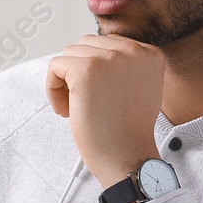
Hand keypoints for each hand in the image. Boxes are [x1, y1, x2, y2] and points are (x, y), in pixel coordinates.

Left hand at [45, 34, 164, 188]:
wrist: (126, 157)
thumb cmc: (127, 131)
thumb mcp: (140, 88)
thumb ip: (125, 67)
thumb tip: (93, 52)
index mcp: (149, 54)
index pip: (108, 45)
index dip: (96, 71)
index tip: (99, 97)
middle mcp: (132, 51)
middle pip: (87, 45)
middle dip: (79, 72)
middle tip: (84, 103)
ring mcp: (109, 58)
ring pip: (69, 55)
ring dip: (65, 81)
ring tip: (74, 108)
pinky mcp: (85, 69)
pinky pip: (55, 66)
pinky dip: (53, 89)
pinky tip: (66, 110)